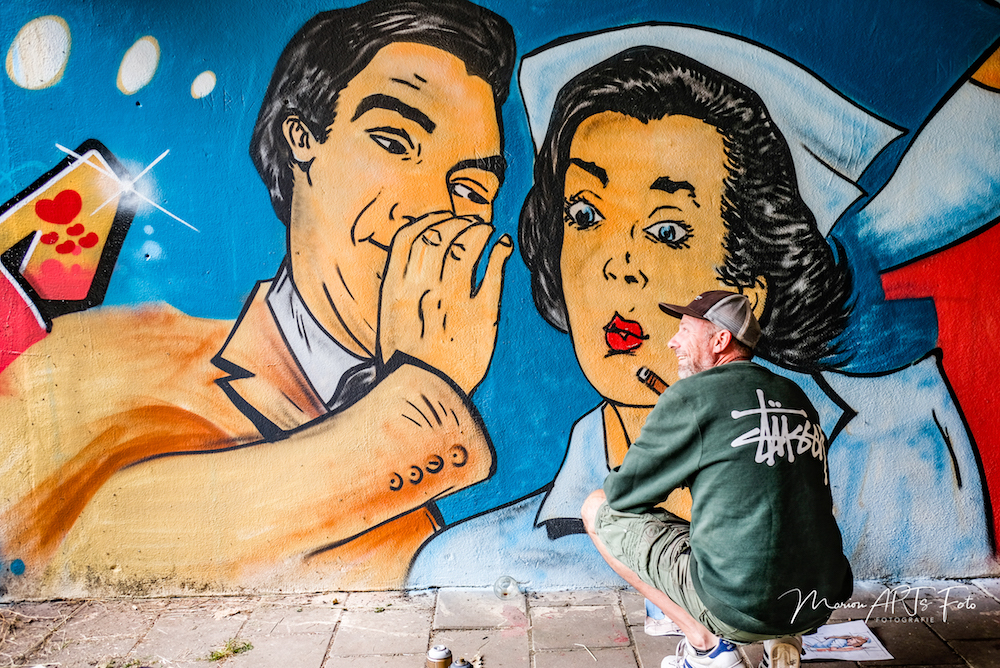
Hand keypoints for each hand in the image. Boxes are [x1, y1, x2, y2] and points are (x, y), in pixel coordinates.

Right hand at [377, 212, 512, 393]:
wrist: (424, 396)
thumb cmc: (405, 363)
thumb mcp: (389, 322)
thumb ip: (400, 291)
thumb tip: (414, 264)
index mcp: (396, 289)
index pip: (409, 238)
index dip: (427, 221)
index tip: (441, 219)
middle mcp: (423, 288)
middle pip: (439, 236)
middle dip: (457, 223)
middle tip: (471, 221)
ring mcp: (452, 299)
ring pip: (467, 246)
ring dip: (479, 231)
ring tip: (488, 231)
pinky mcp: (481, 314)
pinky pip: (492, 271)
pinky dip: (499, 251)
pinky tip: (503, 245)